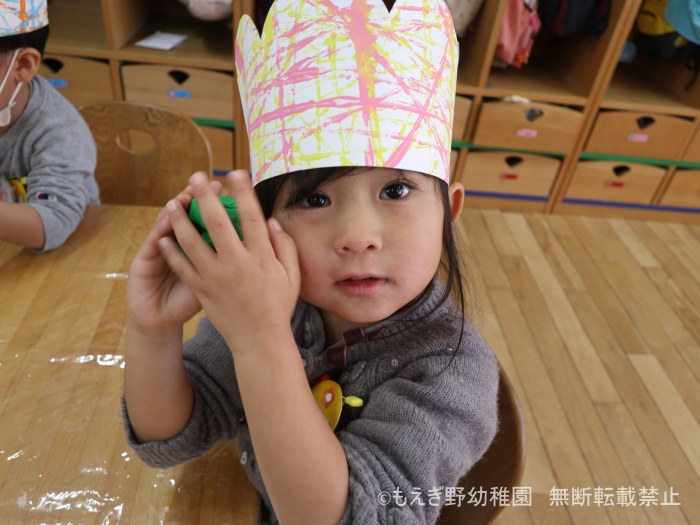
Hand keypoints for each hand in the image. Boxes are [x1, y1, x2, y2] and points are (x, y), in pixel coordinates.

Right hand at [126, 173, 222, 333]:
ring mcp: (160, 250)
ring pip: (169, 224)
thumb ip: (224, 262)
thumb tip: (246, 243)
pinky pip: (153, 243)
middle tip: (208, 183)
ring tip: (186, 195)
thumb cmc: (187, 302)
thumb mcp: (212, 284)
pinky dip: (160, 231)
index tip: (229, 190)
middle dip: (199, 200)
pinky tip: (167, 221)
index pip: (208, 222)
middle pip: (189, 217)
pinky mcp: (144, 261)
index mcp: (197, 250)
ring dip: (177, 209)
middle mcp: (178, 245)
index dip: (218, 206)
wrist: (158, 321)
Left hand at [158, 170, 300, 352]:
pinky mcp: (202, 290)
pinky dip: (171, 251)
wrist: (259, 340)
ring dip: (180, 219)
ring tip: (173, 202)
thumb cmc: (278, 306)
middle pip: (217, 222)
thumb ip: (284, 246)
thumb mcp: (292, 275)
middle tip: (196, 177)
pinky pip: (182, 267)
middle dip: (205, 196)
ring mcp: (216, 277)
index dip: (243, 192)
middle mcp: (237, 263)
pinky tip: (164, 237)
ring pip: (192, 242)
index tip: (235, 173)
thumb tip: (270, 222)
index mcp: (261, 257)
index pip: (251, 216)